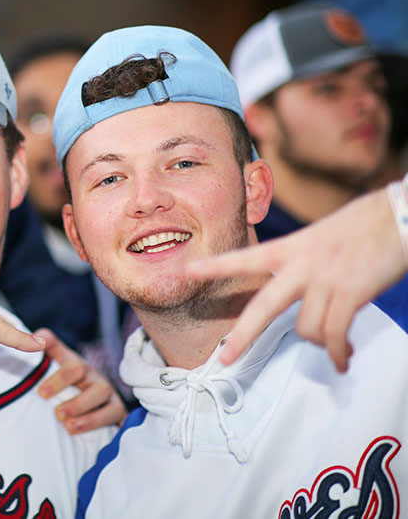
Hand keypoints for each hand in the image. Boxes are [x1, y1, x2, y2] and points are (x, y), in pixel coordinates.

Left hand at [34, 328, 125, 433]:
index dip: (59, 380)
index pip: (74, 369)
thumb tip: (40, 336)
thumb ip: (50, 346)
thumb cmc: (70, 374)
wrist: (93, 387)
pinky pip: (124, 425)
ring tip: (70, 428)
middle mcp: (99, 382)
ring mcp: (112, 400)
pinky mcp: (119, 417)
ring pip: (111, 409)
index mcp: (82, 368)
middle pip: (97, 390)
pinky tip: (106, 445)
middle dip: (78, 403)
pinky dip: (118, 432)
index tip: (41, 394)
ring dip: (91, 419)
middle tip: (58, 414)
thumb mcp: (60, 358)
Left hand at [186, 188, 406, 371]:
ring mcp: (325, 279)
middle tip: (225, 359)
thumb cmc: (365, 226)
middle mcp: (302, 264)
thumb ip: (305, 263)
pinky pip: (335, 335)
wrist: (399, 215)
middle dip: (242, 337)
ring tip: (334, 346)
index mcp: (292, 248)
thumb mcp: (322, 237)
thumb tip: (306, 294)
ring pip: (306, 329)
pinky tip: (344, 360)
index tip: (189, 272)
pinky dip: (339, 353)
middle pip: (263, 307)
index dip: (216, 266)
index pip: (245, 257)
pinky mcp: (350, 292)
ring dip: (320, 342)